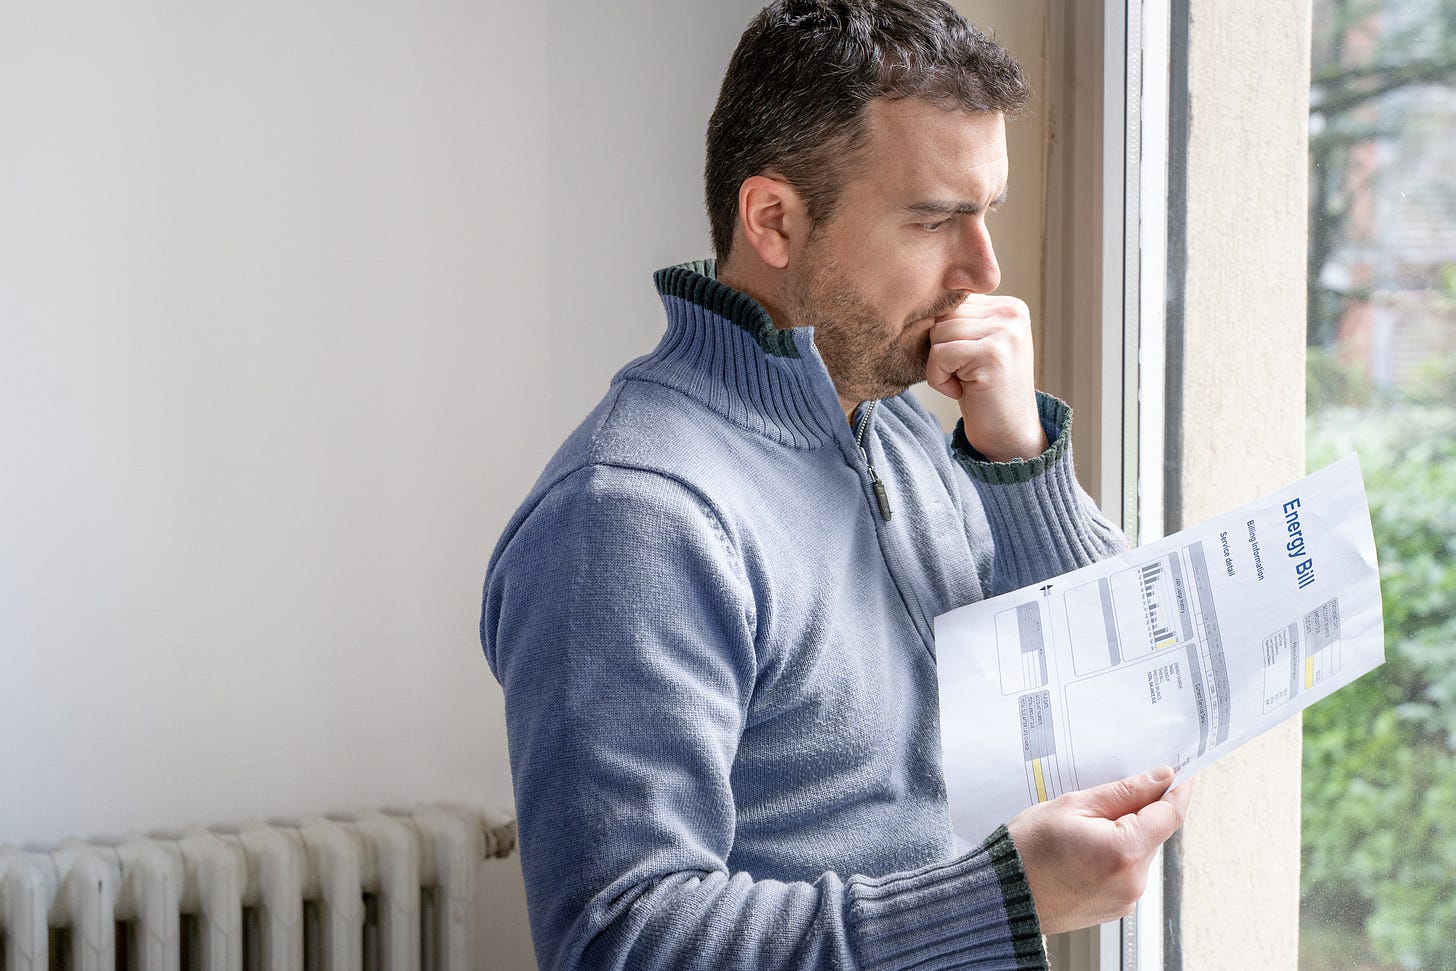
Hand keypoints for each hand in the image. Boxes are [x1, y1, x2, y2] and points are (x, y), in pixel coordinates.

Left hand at [924, 295, 1044, 461]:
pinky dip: (939, 378)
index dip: (945, 337)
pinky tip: (960, 391)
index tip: (964, 363)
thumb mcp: (975, 347)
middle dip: (941, 350)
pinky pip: (939, 354)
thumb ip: (959, 320)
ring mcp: (1005, 332)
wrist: (1008, 435)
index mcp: (1009, 306)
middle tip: (963, 376)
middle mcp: (1012, 313)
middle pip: (943, 314)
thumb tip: (918, 300)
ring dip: (939, 366)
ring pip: (938, 332)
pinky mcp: (992, 353)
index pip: (952, 302)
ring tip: (963, 383)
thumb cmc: (984, 393)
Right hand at [1006, 766, 1193, 933]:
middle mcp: (1133, 881)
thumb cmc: (1027, 850)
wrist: (1003, 894)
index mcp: (1124, 851)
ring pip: (1141, 852)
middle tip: (1100, 804)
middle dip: (1138, 813)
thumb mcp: (1072, 805)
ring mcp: (1126, 898)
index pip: (1170, 814)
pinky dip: (1115, 856)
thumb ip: (1124, 792)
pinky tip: (1084, 852)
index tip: (1179, 774)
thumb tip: (1160, 779)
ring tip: (1083, 832)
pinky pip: (1128, 872)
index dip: (1177, 790)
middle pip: (1155, 833)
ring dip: (1125, 835)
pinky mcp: (1117, 908)